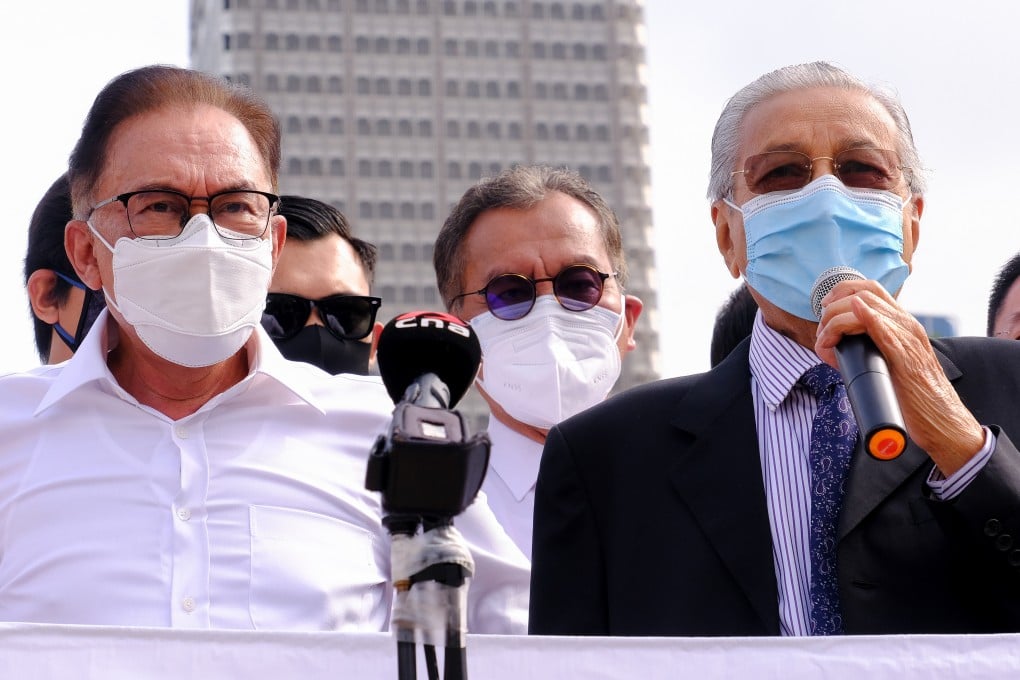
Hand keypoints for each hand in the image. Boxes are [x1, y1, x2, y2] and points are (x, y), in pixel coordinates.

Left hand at [814, 279, 982, 475]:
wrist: (942, 420)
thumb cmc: (914, 397)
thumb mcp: (888, 363)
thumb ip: (867, 350)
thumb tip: (835, 350)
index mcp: (902, 325)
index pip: (871, 290)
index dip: (842, 291)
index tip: (824, 308)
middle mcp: (907, 326)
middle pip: (865, 294)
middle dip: (833, 308)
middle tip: (822, 332)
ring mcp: (908, 341)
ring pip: (868, 308)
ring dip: (836, 321)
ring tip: (826, 342)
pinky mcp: (907, 360)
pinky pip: (887, 331)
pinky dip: (869, 318)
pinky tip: (856, 313)